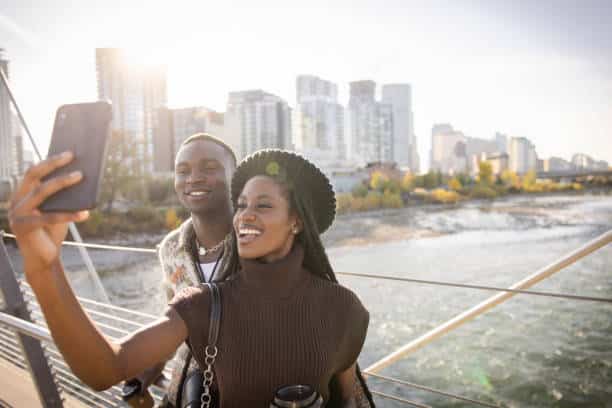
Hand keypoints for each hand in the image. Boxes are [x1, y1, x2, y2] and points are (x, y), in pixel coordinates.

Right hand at [8, 151, 88, 273]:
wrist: (44, 258)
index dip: (49, 160)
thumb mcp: (58, 209)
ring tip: (80, 176)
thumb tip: (81, 174)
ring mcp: (17, 214)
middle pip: (34, 175)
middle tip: (72, 155)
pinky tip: (85, 213)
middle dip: (53, 163)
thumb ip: (63, 196)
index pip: (33, 172)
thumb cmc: (52, 231)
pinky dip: (69, 215)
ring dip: (62, 182)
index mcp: (22, 194)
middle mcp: (16, 201)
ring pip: (41, 191)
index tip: (67, 151)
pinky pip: (49, 217)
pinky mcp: (24, 227)